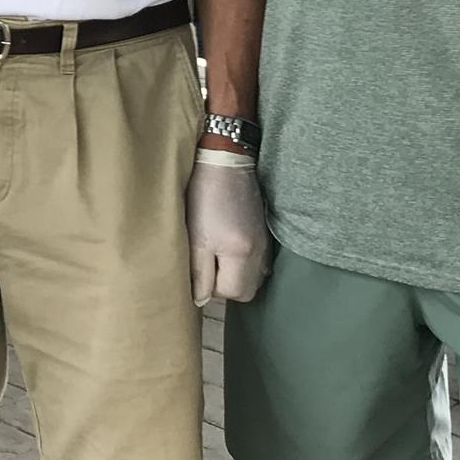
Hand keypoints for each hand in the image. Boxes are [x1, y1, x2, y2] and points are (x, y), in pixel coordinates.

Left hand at [185, 151, 270, 305]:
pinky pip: (257, 263)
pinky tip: (228, 246)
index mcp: (241, 254)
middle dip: (225, 285)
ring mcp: (265, 243)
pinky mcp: (264, 233)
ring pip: (253, 278)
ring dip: (235, 275)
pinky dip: (243, 263)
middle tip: (206, 264)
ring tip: (216, 255)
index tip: (198, 267)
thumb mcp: (195, 236)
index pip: (231, 293)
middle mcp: (260, 253)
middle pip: (246, 291)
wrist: (225, 160)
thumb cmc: (205, 194)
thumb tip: (200, 299)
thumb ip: (198, 272)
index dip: (210, 286)